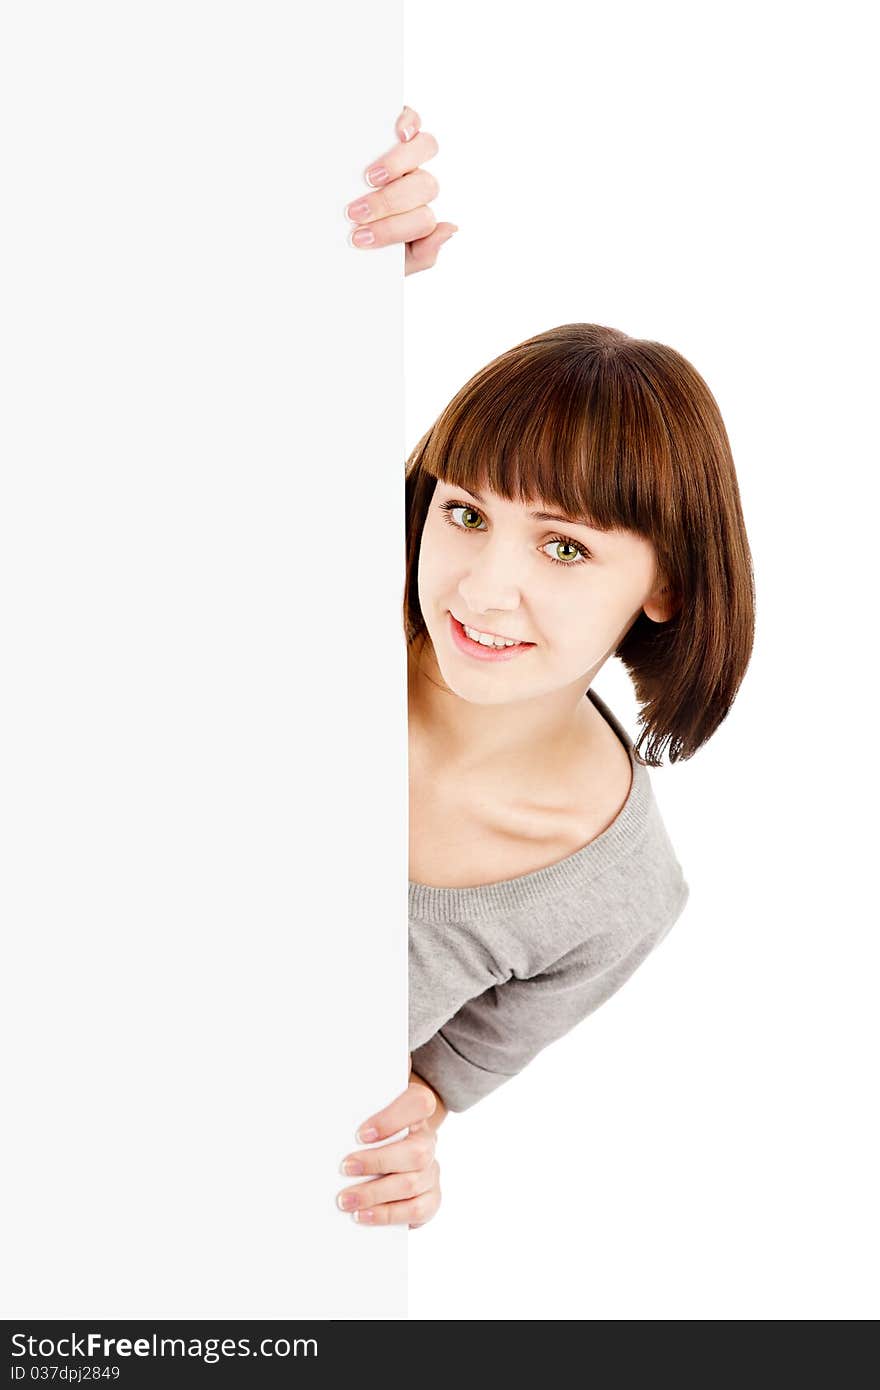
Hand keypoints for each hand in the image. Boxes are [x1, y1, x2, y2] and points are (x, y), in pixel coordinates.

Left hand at [336, 1060, 441, 1228]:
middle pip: (416, 1153)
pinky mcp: (431, 1198)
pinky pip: (418, 1211)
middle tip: (343, 1167)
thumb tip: (339, 1058)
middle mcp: (428, 1140)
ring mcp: (432, 1170)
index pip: (418, 1104)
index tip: (360, 1133)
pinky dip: (389, 1216)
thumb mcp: (367, 1098)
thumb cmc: (372, 1121)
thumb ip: (361, 1080)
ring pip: (412, 1184)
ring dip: (375, 1194)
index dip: (392, 1118)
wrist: (393, 1149)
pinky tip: (363, 1216)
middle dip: (377, 1162)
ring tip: (344, 1199)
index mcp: (416, 1109)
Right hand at [344, 105, 457, 275]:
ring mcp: (409, 154)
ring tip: (370, 177)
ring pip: (425, 149)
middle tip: (356, 211)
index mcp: (419, 214)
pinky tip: (399, 132)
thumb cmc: (363, 241)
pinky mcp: (397, 127)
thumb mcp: (393, 260)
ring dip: (398, 164)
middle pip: (425, 186)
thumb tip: (450, 228)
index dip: (393, 229)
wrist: (332, 227)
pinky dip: (410, 121)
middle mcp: (418, 183)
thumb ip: (423, 253)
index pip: (424, 220)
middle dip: (388, 203)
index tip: (359, 237)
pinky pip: (414, 118)